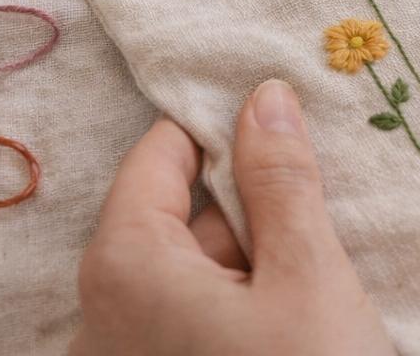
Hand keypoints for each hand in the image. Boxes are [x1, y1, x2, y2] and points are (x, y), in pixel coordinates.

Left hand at [70, 80, 393, 355]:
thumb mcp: (308, 274)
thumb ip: (281, 179)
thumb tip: (263, 94)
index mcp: (123, 266)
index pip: (160, 154)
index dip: (224, 128)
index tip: (284, 121)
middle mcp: (100, 316)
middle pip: (176, 217)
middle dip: (250, 209)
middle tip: (319, 223)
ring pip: (189, 273)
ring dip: (253, 262)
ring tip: (314, 285)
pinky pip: (189, 322)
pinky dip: (240, 308)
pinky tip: (293, 325)